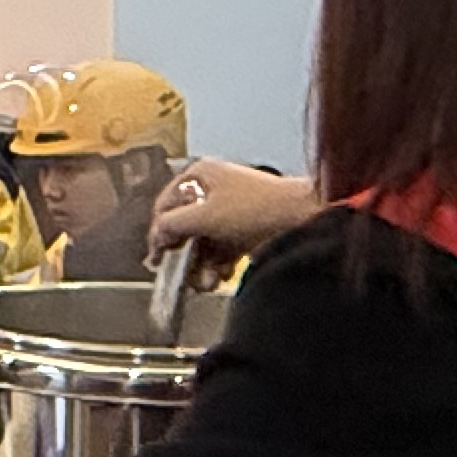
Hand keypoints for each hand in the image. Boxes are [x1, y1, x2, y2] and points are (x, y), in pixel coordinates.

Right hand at [151, 159, 320, 258]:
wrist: (301, 218)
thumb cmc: (257, 206)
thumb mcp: (203, 216)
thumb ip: (171, 226)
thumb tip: (156, 237)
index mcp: (199, 175)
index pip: (165, 207)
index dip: (159, 234)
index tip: (156, 258)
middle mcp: (213, 190)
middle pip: (185, 229)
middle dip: (185, 256)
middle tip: (184, 274)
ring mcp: (230, 210)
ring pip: (203, 243)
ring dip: (202, 265)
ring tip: (207, 281)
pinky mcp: (245, 229)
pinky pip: (222, 250)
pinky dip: (219, 265)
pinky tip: (222, 275)